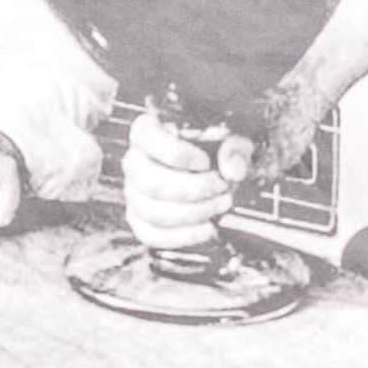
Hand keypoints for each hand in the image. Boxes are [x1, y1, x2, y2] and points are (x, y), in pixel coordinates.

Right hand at [121, 106, 253, 256]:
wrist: (214, 176)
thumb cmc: (217, 152)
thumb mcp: (232, 141)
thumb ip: (234, 149)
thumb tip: (232, 170)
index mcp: (149, 131)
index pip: (146, 136)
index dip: (177, 153)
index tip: (205, 162)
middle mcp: (135, 161)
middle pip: (149, 182)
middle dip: (192, 190)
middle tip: (221, 187)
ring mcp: (133, 193)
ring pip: (151, 211)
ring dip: (193, 213)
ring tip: (220, 205)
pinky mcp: (140, 220)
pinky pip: (151, 235)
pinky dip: (183, 236)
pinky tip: (208, 228)